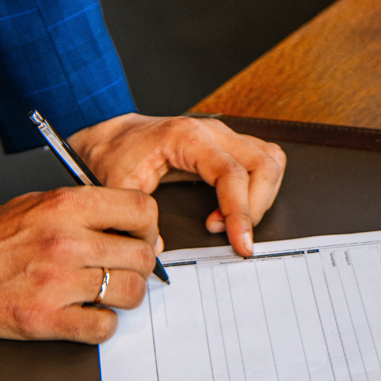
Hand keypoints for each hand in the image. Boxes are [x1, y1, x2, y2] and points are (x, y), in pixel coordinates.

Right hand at [0, 187, 160, 342]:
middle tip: (124, 271)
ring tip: (106, 293)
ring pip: (130, 293)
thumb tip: (140, 232)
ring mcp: (56, 283)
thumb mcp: (40, 203)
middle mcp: (65, 242)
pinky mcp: (44, 319)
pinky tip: (87, 314)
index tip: (140, 238)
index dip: (149, 227)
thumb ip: (88, 212)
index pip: (141, 210)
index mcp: (65, 206)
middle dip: (140, 266)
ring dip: (125, 296)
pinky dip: (102, 324)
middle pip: (142, 256)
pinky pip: (103, 327)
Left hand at [68, 113, 285, 256]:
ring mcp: (223, 136)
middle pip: (263, 165)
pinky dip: (258, 188)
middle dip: (255, 208)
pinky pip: (262, 160)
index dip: (241, 212)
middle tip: (233, 236)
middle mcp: (212, 131)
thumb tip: (159, 249)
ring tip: (231, 223)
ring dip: (261, 197)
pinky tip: (232, 209)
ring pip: (270, 160)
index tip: (241, 243)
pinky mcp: (226, 145)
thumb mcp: (117, 187)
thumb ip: (136, 218)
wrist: (111, 137)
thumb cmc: (115, 155)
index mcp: (188, 137)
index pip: (232, 173)